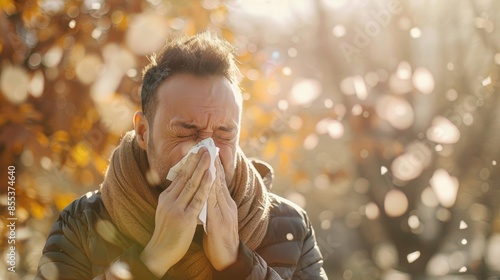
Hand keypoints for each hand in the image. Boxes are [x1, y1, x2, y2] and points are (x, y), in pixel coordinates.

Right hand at [140, 148, 211, 277]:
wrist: (159, 253)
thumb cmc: (167, 233)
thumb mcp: (167, 211)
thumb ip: (176, 198)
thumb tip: (183, 184)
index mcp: (166, 197)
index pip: (179, 175)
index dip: (189, 161)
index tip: (196, 149)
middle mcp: (169, 200)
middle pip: (185, 175)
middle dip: (196, 159)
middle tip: (205, 146)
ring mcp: (176, 208)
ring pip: (191, 183)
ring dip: (202, 167)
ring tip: (209, 154)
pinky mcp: (184, 218)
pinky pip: (198, 199)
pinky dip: (205, 186)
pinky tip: (211, 176)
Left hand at [203, 156, 238, 270]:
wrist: (228, 259)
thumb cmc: (220, 240)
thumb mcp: (216, 218)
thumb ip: (212, 205)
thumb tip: (205, 192)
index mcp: (225, 204)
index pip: (218, 181)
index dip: (214, 165)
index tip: (209, 150)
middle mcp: (227, 205)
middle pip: (219, 181)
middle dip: (213, 163)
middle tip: (208, 146)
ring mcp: (225, 213)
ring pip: (218, 189)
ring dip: (213, 172)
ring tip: (208, 157)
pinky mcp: (220, 223)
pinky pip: (214, 204)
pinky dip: (211, 191)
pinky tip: (207, 182)